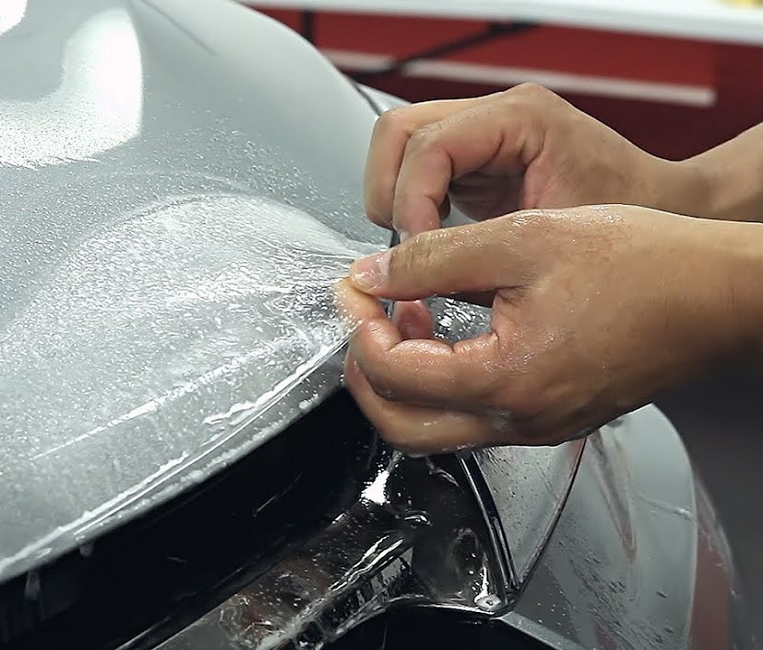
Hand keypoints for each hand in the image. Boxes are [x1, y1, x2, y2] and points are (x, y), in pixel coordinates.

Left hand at [338, 206, 761, 453]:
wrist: (716, 293)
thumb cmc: (645, 265)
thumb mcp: (522, 239)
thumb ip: (433, 258)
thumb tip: (374, 274)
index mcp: (506, 380)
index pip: (392, 375)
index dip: (359, 327)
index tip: (354, 289)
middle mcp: (519, 420)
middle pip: (401, 426)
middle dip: (367, 369)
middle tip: (363, 317)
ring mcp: (538, 427)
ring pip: (435, 427)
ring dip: (403, 376)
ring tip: (405, 314)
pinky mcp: (552, 416)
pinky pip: (474, 414)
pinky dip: (443, 378)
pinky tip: (450, 327)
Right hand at [365, 83, 706, 236]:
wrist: (659, 213)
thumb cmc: (623, 223)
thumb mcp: (546, 240)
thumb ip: (475, 247)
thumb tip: (411, 266)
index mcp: (519, 117)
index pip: (427, 145)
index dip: (410, 202)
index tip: (417, 251)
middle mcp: (495, 113)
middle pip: (397, 133)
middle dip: (391, 194)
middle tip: (410, 247)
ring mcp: (481, 131)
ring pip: (396, 146)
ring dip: (395, 198)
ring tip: (420, 245)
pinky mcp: (475, 155)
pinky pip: (416, 167)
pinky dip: (411, 202)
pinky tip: (434, 235)